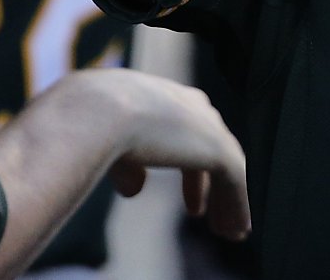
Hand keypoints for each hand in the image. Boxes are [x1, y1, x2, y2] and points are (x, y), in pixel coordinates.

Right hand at [96, 70, 250, 239]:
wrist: (98, 112)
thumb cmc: (90, 125)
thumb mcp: (108, 146)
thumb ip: (127, 166)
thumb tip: (134, 189)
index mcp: (163, 98)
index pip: (186, 134)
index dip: (190, 172)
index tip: (193, 203)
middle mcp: (190, 106)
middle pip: (211, 148)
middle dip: (208, 182)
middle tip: (204, 213)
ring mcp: (207, 126)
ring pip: (228, 167)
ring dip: (229, 200)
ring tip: (229, 231)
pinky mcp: (218, 147)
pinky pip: (236, 181)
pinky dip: (239, 206)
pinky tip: (236, 230)